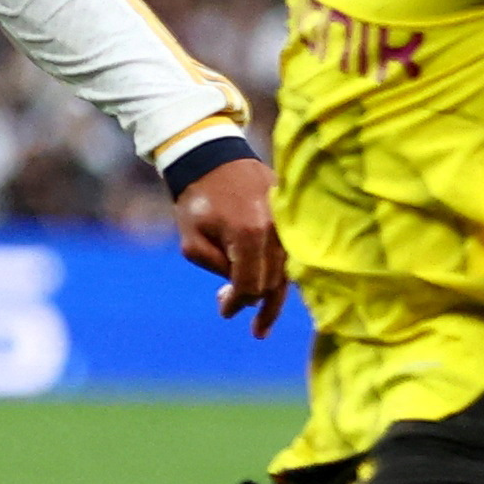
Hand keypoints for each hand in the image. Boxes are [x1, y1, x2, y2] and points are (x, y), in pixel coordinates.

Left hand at [173, 157, 290, 334]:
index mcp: (249, 235)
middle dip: (251, 302)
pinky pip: (288, 254)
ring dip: (271, 298)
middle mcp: (276, 231)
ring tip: (261, 326)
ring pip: (285, 272)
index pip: (251, 285)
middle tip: (229, 311)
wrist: (212, 157)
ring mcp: (287, 223)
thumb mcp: (192, 240)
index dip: (237, 303)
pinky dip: (278, 274)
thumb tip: (237, 287)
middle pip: (271, 282)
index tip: (224, 312)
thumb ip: (216, 268)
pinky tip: (271, 292)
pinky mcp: (290, 217)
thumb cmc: (197, 199)